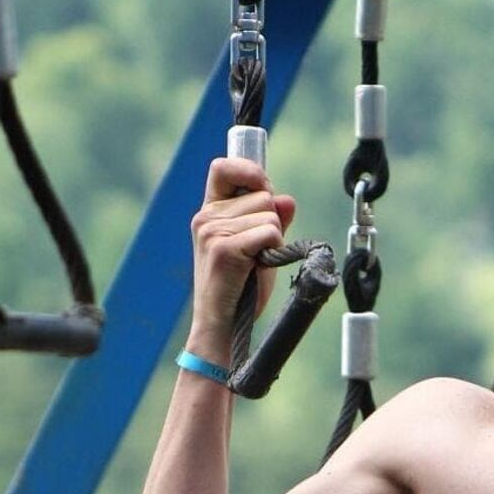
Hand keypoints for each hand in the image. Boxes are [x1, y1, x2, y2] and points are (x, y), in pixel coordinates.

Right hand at [188, 157, 295, 345]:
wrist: (224, 325)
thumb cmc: (240, 288)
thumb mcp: (258, 247)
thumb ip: (271, 220)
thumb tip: (287, 200)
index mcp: (210, 211)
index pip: (223, 167)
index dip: (249, 170)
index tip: (263, 186)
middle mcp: (206, 217)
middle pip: (263, 195)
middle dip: (272, 221)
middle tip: (258, 251)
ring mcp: (213, 231)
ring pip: (270, 215)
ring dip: (274, 240)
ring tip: (255, 262)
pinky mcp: (224, 249)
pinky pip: (270, 232)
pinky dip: (273, 250)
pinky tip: (256, 267)